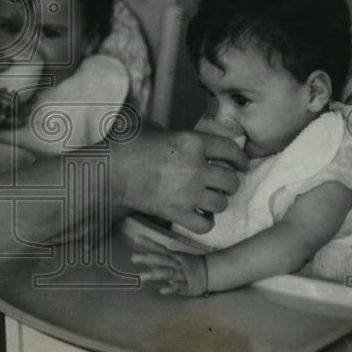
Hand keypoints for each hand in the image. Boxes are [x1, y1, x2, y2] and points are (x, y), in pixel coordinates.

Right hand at [110, 128, 246, 233]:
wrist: (109, 172)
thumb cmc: (125, 146)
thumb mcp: (151, 127)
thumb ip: (170, 131)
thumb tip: (171, 131)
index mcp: (192, 141)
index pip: (231, 149)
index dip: (240, 157)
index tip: (242, 163)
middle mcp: (196, 168)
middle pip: (231, 180)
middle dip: (230, 182)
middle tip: (223, 183)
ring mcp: (188, 193)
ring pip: (222, 203)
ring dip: (218, 201)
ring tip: (209, 199)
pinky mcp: (177, 213)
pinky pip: (205, 224)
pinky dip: (205, 221)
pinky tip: (199, 215)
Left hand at [132, 246, 207, 296]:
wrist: (209, 272)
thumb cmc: (187, 265)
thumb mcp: (173, 258)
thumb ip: (158, 258)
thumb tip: (143, 256)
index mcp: (172, 256)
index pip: (158, 248)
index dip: (147, 242)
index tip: (135, 237)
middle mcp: (175, 263)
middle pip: (160, 259)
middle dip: (147, 258)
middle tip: (133, 257)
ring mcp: (181, 274)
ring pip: (167, 273)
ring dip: (154, 274)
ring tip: (141, 277)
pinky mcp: (187, 285)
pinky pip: (178, 287)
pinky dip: (171, 288)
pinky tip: (162, 290)